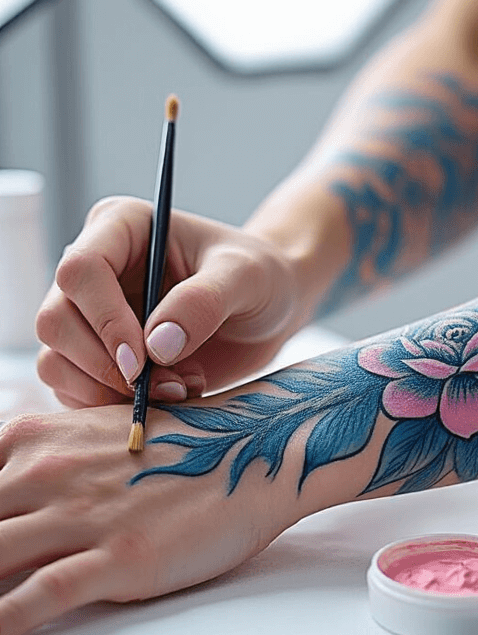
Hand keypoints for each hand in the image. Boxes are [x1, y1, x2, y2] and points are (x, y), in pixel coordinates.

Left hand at [0, 401, 292, 634]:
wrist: (254, 447)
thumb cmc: (173, 449)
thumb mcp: (90, 437)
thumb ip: (34, 468)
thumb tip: (2, 511)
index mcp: (32, 438)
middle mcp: (45, 471)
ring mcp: (79, 514)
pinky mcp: (116, 557)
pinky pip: (39, 597)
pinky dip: (3, 623)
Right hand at [36, 197, 300, 407]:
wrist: (266, 311)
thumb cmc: (259, 277)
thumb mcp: (247, 278)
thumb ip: (204, 302)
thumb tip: (155, 347)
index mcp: (120, 227)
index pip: (80, 270)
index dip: (105, 321)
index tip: (144, 362)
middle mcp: (93, 269)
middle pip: (55, 320)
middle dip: (106, 366)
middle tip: (168, 384)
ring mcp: (87, 315)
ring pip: (55, 360)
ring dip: (109, 392)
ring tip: (178, 387)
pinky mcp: (93, 357)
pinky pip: (72, 391)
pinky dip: (114, 407)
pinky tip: (169, 393)